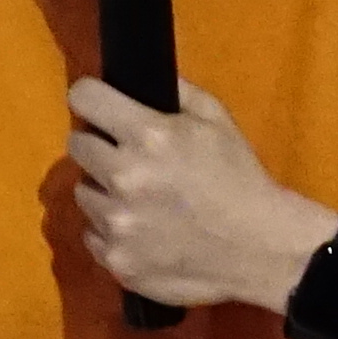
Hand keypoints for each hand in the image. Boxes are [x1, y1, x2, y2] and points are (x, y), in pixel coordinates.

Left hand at [68, 76, 336, 316]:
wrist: (260, 247)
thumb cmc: (239, 178)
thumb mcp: (216, 120)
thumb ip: (175, 92)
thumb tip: (137, 78)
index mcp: (148, 136)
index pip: (84, 98)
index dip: (89, 98)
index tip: (96, 105)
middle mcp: (124, 177)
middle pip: (77, 146)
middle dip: (98, 145)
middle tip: (125, 157)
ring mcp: (117, 224)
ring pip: (83, 193)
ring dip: (104, 191)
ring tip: (139, 199)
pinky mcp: (116, 260)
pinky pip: (93, 234)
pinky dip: (111, 231)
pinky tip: (142, 230)